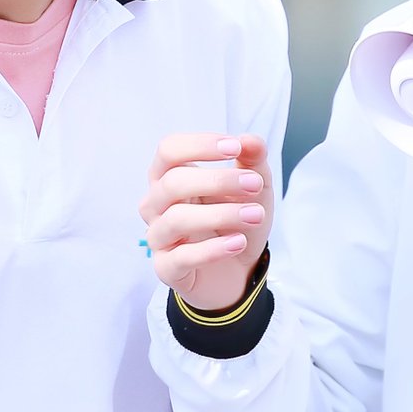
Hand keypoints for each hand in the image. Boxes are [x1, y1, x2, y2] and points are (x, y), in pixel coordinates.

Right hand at [140, 133, 272, 311]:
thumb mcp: (254, 189)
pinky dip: (213, 249)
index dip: (198, 145)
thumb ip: (253, 161)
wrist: (238, 272)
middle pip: (173, 182)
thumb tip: (250, 139)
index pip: (169, 150)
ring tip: (255, 215)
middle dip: (217, 180)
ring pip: (176, 218)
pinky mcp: (167, 268)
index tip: (234, 146)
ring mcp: (158, 237)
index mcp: (169, 176)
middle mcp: (156, 204)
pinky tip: (238, 242)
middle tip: (254, 184)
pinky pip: (182, 257)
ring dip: (220, 214)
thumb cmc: (236, 221)